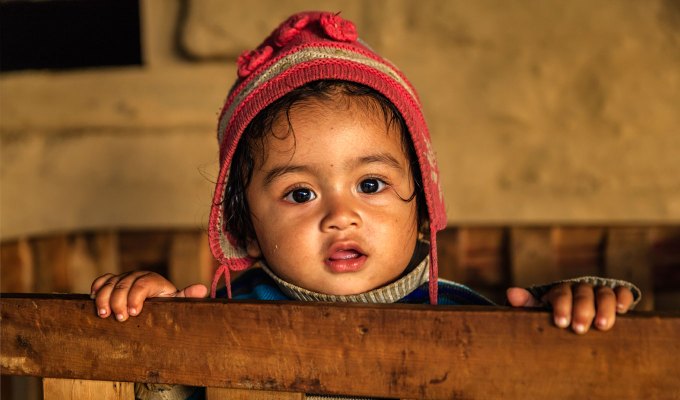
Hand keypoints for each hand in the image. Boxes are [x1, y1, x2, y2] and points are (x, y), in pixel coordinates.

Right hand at [90, 271, 207, 321]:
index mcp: (154, 280)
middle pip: (124, 284)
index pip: (143, 284)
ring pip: (110, 282)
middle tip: (119, 318)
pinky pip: (102, 281)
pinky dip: (96, 288)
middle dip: (119, 301)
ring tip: (103, 314)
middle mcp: (138, 276)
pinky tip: (93, 299)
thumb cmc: (165, 306)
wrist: (155, 305)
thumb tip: (202, 289)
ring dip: (104, 298)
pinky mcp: (112, 282)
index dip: (136, 297)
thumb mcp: (175, 302)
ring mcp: (124, 278)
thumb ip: (186, 296)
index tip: (134, 313)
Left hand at [506, 283, 633, 333]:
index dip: (561, 306)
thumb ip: (527, 304)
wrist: (575, 320)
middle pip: (583, 294)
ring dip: (604, 308)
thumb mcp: (539, 312)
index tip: (560, 323)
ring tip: (602, 326)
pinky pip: (622, 293)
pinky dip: (623, 298)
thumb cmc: (554, 319)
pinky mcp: (616, 297)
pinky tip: (623, 310)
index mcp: (560, 291)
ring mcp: (599, 291)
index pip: (561, 293)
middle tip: (579, 329)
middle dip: (582, 310)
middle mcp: (580, 288)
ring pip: (604, 293)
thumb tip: (511, 294)